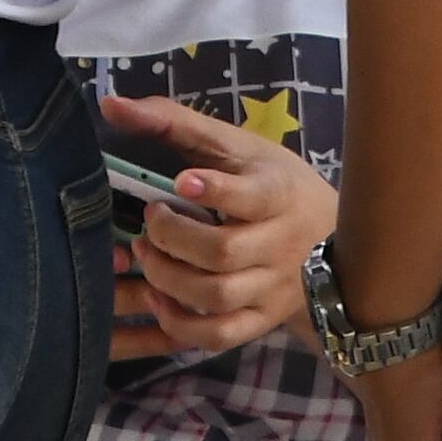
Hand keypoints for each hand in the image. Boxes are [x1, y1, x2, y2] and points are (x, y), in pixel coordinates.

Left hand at [102, 92, 334, 360]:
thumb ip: (175, 122)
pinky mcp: (261, 320)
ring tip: (146, 253)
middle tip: (150, 219)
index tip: (182, 181)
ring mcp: (272, 288)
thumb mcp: (235, 145)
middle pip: (224, 251)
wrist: (332, 237)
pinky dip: (181, 323)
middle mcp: (281, 244)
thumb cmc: (271, 182)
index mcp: (278, 194)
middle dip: (172, 237)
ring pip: (217, 296)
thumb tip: (109, 104)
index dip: (217, 190)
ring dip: (168, 278)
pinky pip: (220, 335)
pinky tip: (158, 298)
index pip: (254, 196)